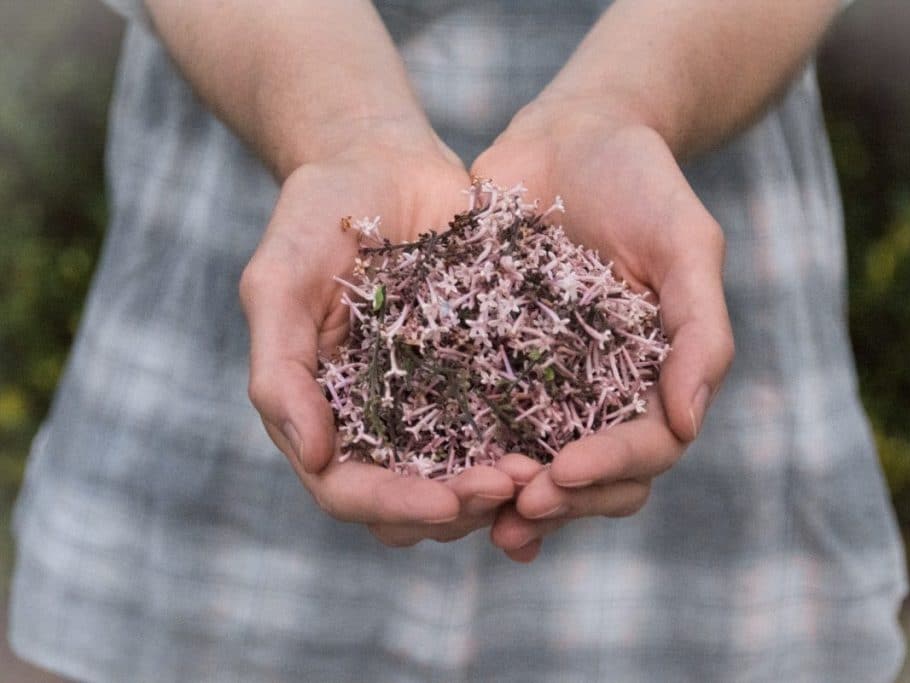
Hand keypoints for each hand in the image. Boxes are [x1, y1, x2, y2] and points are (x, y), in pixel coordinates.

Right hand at [240, 124, 514, 545]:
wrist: (380, 160)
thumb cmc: (315, 217)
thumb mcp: (279, 282)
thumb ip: (280, 368)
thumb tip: (312, 456)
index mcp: (324, 414)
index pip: (349, 490)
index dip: (395, 505)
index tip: (447, 502)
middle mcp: (380, 421)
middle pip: (415, 501)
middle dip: (460, 505)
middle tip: (513, 484)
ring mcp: (433, 400)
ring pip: (466, 474)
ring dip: (503, 488)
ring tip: (543, 470)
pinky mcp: (483, 369)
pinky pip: (509, 420)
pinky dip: (536, 443)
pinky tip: (574, 443)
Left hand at [472, 97, 734, 560]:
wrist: (573, 136)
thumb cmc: (643, 185)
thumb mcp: (687, 245)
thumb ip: (699, 330)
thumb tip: (688, 422)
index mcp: (655, 378)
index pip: (646, 448)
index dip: (610, 469)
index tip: (565, 472)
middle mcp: (601, 394)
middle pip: (590, 477)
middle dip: (558, 501)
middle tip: (515, 509)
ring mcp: (544, 382)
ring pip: (532, 463)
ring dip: (506, 496)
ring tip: (469, 510)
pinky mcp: (488, 360)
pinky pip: (475, 417)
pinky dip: (459, 454)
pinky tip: (428, 476)